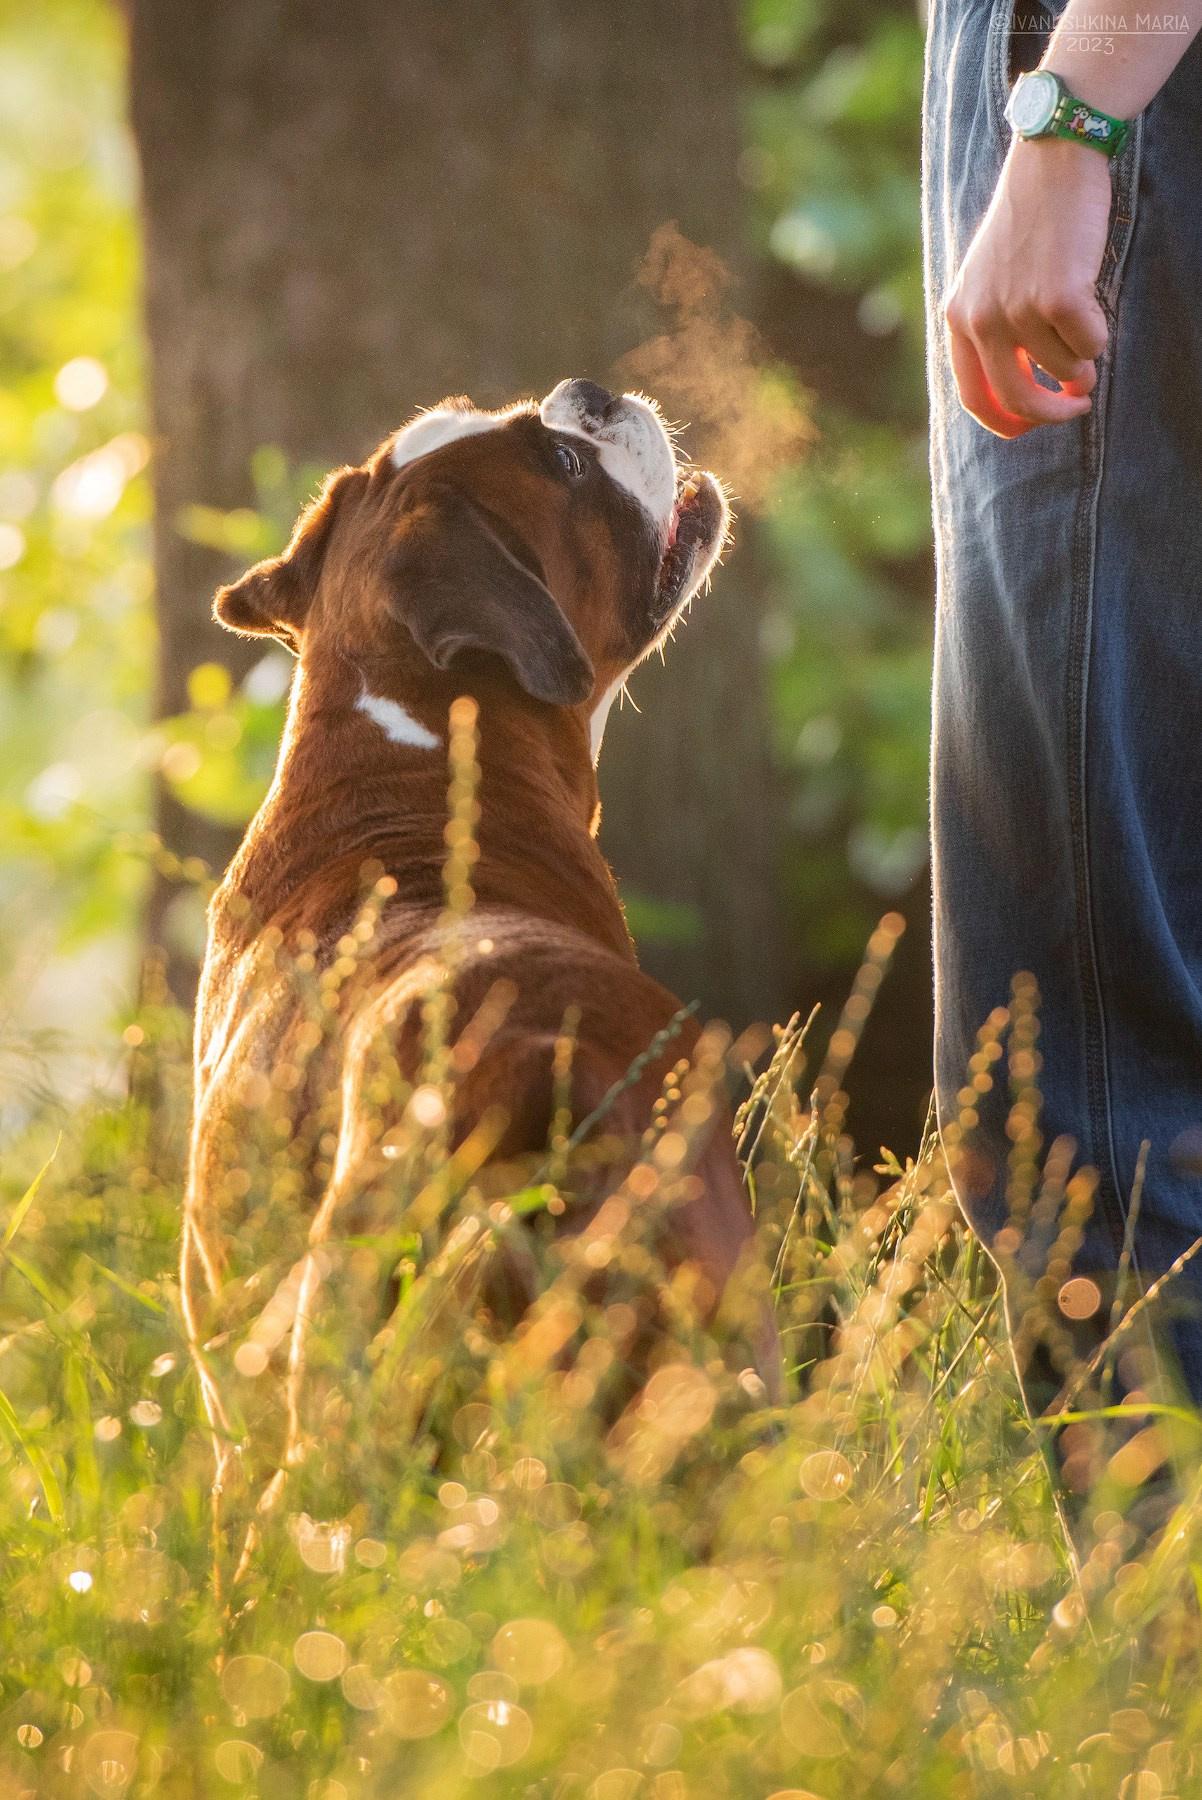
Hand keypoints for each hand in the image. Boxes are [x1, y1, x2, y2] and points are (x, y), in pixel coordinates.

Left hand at [944, 135, 1112, 436]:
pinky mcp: (1058, 298)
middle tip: (1077, 405)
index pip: (974, 397)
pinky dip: (1098, 335)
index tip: (1030, 427)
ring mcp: (1018, 310)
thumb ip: (995, 332)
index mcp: (958, 318)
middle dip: (1053, 413)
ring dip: (1082, 361)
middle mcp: (981, 319)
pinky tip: (1092, 302)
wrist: (1051, 162)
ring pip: (1063, 369)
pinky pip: (1089, 346)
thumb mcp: (991, 280)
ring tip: (1085, 328)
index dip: (1006, 423)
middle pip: (1018, 400)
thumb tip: (1026, 396)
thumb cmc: (1030, 223)